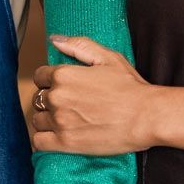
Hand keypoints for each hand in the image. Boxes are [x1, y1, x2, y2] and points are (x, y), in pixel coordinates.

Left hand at [31, 36, 157, 155]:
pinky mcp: (64, 143)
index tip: (62, 87)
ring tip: (65, 120)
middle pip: (38, 98)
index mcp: (64, 74)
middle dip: (50, 100)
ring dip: (47, 120)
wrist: (146, 117)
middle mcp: (57, 97)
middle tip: (68, 105)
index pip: (40, 76)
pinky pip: (39, 142)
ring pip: (37, 120)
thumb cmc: (130, 87)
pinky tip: (56, 136)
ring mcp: (59, 121)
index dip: (50, 80)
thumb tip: (54, 40)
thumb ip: (78, 46)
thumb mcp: (108, 57)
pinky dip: (44, 139)